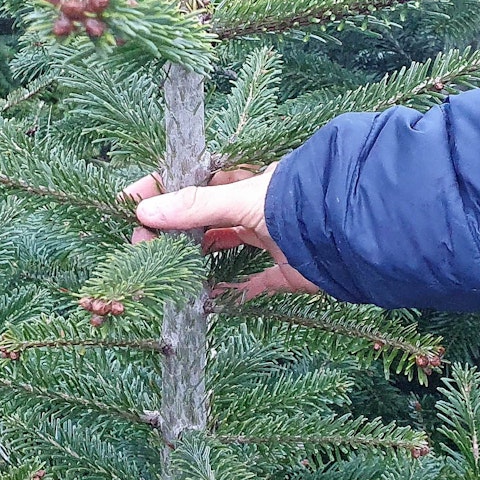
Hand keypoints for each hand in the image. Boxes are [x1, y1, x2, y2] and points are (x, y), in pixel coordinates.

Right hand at [124, 163, 320, 299]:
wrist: (349, 234)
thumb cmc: (297, 203)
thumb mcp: (242, 199)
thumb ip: (195, 207)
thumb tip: (145, 212)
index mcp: (246, 180)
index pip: (194, 180)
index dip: (162, 189)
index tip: (130, 202)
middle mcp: (256, 207)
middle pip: (203, 216)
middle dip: (171, 228)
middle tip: (140, 244)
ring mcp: (270, 239)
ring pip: (224, 246)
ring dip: (196, 257)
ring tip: (163, 268)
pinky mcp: (286, 271)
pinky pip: (253, 283)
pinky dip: (231, 291)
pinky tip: (205, 300)